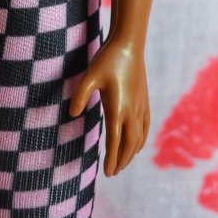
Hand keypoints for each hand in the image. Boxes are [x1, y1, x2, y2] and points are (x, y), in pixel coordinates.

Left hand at [69, 37, 149, 176]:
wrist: (129, 44)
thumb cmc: (107, 60)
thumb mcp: (89, 76)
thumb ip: (80, 96)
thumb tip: (72, 114)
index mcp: (117, 109)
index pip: (116, 142)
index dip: (112, 159)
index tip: (108, 173)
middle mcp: (131, 111)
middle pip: (129, 144)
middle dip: (122, 160)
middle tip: (114, 172)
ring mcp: (140, 106)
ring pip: (139, 137)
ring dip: (132, 153)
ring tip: (123, 162)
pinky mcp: (144, 100)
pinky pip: (145, 126)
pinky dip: (141, 139)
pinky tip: (137, 143)